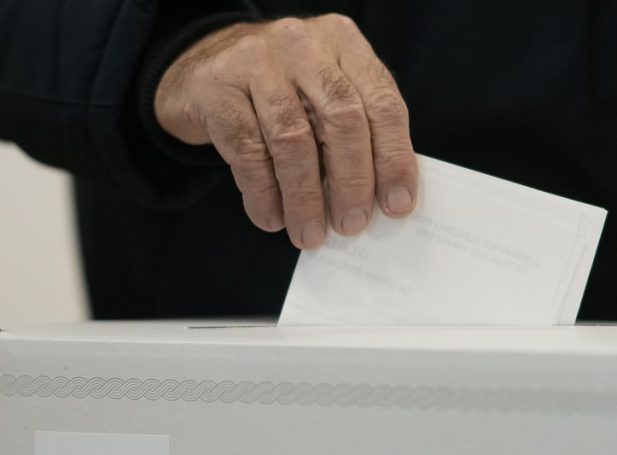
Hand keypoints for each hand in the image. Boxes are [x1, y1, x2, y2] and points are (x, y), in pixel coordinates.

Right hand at [155, 14, 417, 249]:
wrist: (205, 67)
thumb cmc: (283, 89)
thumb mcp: (326, 92)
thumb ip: (359, 130)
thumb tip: (384, 198)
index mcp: (343, 43)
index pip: (382, 103)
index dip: (393, 159)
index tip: (396, 205)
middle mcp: (303, 44)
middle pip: (343, 119)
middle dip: (352, 182)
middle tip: (352, 225)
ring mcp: (256, 60)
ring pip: (293, 139)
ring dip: (305, 198)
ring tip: (310, 233)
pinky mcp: (216, 88)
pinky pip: (248, 151)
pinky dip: (264, 193)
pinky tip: (272, 217)